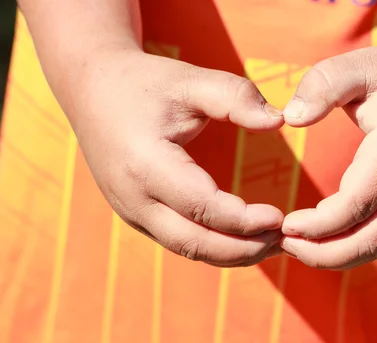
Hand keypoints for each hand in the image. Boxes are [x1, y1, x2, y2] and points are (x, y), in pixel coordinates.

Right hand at [65, 49, 285, 266]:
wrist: (92, 88)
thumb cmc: (143, 84)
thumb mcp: (190, 81)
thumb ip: (235, 97)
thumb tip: (279, 120)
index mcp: (145, 165)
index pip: (204, 209)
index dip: (245, 220)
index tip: (280, 217)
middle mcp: (132, 198)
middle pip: (195, 243)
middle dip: (244, 249)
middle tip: (283, 239)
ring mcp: (130, 211)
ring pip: (187, 249)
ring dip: (231, 253)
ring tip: (270, 243)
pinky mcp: (134, 214)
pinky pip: (178, 241)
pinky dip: (213, 245)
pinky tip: (241, 237)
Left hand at [280, 43, 376, 269]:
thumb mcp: (360, 64)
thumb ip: (323, 85)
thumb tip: (291, 118)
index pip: (357, 204)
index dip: (318, 224)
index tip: (284, 224)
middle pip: (371, 240)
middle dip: (323, 253)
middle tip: (281, 244)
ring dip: (337, 256)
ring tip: (296, 247)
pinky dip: (352, 248)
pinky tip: (322, 239)